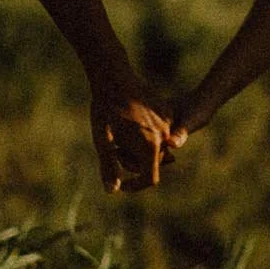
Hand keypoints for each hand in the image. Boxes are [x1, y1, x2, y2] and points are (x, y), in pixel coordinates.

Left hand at [90, 70, 173, 191]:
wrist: (114, 78)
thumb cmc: (105, 111)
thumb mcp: (102, 142)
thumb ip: (109, 167)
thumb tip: (112, 190)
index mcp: (150, 146)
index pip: (150, 179)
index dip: (135, 186)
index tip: (121, 185)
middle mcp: (164, 136)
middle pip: (152, 164)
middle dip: (133, 164)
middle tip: (114, 150)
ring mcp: (167, 123)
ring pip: (156, 149)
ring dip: (139, 150)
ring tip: (120, 136)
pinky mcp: (166, 112)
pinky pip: (158, 133)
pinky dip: (145, 136)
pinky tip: (129, 124)